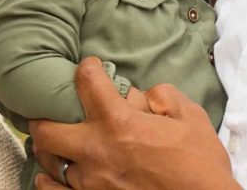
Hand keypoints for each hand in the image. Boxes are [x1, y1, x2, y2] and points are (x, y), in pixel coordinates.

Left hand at [30, 57, 237, 188]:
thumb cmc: (200, 165)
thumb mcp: (190, 116)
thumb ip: (163, 96)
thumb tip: (143, 96)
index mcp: (119, 122)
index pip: (87, 81)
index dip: (88, 67)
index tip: (91, 67)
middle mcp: (97, 151)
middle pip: (46, 127)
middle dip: (46, 112)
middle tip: (56, 107)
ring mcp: (90, 182)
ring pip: (48, 160)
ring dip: (51, 146)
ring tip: (56, 138)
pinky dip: (48, 180)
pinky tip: (49, 173)